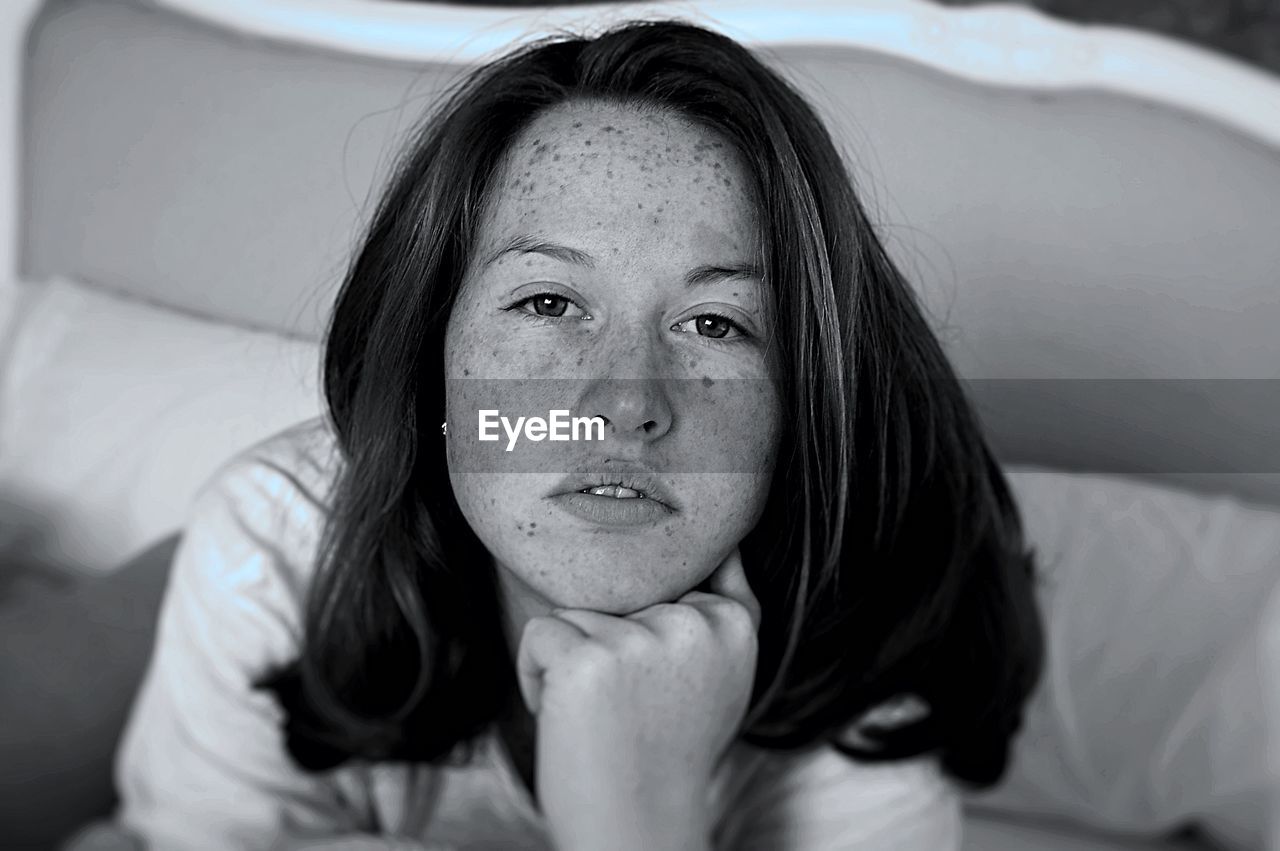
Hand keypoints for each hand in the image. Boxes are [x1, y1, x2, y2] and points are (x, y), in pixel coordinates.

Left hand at [515, 548, 760, 850]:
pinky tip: (571, 719)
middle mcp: (691, 625)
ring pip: (574, 613)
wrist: (639, 827)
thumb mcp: (724, 675)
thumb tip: (725, 545)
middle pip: (614, 593)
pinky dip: (536, 677)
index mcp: (731, 624)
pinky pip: (539, 635)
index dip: (644, 634)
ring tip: (601, 715)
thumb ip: (725, 608)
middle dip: (607, 645)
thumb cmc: (671, 750)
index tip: (658, 690)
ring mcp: (638, 640)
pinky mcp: (586, 660)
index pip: (665, 578)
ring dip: (572, 663)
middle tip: (628, 708)